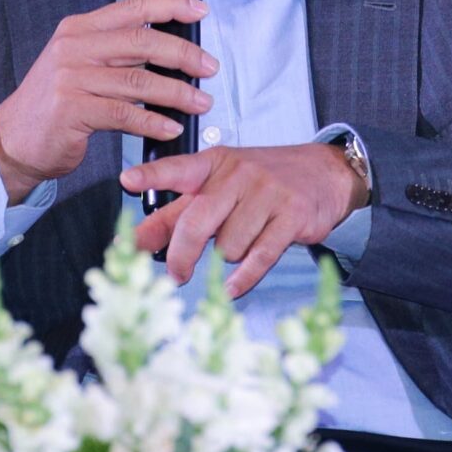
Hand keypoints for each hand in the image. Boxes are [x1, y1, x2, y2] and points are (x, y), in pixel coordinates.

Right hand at [0, 0, 214, 199]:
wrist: (14, 139)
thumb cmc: (56, 102)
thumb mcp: (80, 64)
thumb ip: (116, 51)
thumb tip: (170, 48)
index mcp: (80, 28)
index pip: (133, 6)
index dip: (171, 5)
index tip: (201, 11)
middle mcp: (74, 46)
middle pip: (142, 41)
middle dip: (184, 54)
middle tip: (209, 68)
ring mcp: (71, 77)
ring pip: (138, 80)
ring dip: (177, 93)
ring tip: (201, 103)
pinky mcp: (72, 109)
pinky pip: (124, 114)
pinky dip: (153, 121)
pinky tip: (170, 127)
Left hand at [122, 143, 367, 297]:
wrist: (324, 173)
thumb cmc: (260, 183)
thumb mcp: (218, 187)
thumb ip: (178, 212)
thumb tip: (137, 239)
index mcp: (214, 164)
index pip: (178, 168)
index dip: (152, 175)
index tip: (127, 181)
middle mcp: (238, 174)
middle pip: (196, 221)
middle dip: (182, 255)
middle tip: (177, 275)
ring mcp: (267, 193)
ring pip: (228, 245)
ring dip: (227, 258)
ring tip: (239, 247)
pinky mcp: (292, 216)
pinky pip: (259, 256)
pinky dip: (243, 278)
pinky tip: (232, 288)